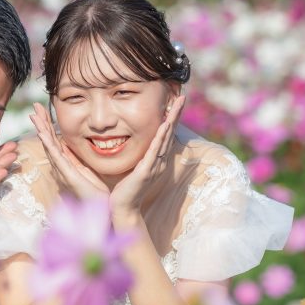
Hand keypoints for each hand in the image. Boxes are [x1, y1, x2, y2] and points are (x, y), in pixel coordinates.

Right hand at [30, 102, 108, 199]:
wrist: (105, 209)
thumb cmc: (99, 193)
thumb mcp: (90, 169)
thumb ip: (82, 158)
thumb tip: (80, 146)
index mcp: (68, 163)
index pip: (55, 140)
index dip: (48, 125)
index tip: (43, 110)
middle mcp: (62, 166)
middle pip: (49, 141)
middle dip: (41, 123)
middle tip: (34, 106)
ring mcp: (63, 171)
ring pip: (49, 146)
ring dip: (41, 130)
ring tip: (34, 115)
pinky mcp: (68, 175)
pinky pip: (56, 157)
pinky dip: (48, 144)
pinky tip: (42, 133)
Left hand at [109, 93, 185, 221]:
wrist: (122, 208)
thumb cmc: (125, 188)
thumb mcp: (133, 165)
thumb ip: (136, 153)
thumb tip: (130, 137)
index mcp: (155, 158)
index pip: (165, 134)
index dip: (171, 117)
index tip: (174, 100)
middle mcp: (159, 160)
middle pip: (170, 133)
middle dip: (176, 113)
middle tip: (182, 95)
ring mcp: (154, 166)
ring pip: (165, 139)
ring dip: (172, 120)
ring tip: (177, 104)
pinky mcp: (146, 172)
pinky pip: (154, 152)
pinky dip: (160, 138)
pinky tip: (164, 125)